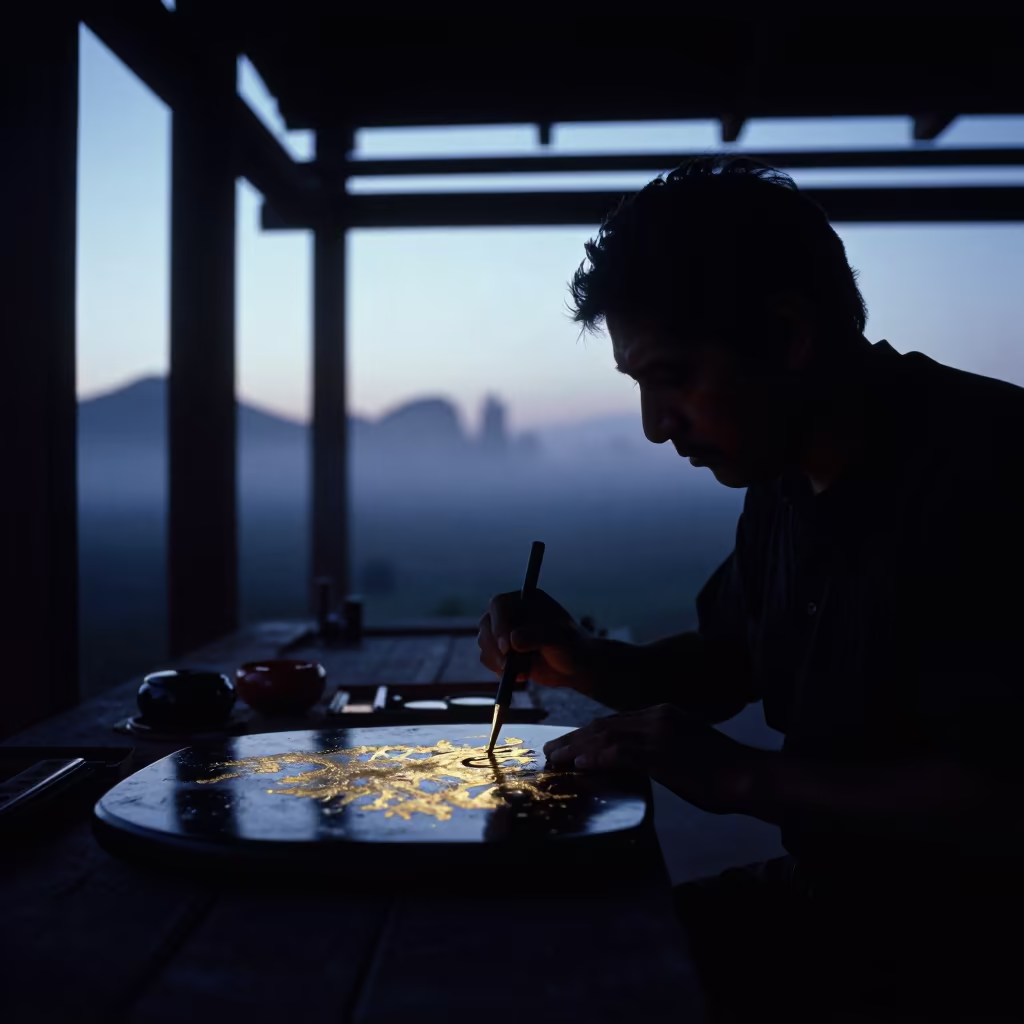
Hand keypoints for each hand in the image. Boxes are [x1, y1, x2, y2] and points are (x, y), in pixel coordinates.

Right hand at [478, 589, 602, 693]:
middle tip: (508, 665)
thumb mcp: (558, 640)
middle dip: (495, 647)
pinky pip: (487, 658)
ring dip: (498, 660)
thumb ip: (538, 637)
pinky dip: (499, 670)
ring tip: (524, 671)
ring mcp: (503, 631)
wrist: (574, 666)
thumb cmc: (570, 646)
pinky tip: (521, 675)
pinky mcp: (500, 650)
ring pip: (484, 642)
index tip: (507, 647)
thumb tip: (513, 640)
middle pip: (486, 624)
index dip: (499, 624)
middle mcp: (510, 612)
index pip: (499, 605)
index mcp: (524, 599)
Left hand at [541, 704, 768, 814]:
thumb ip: (658, 750)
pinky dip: (597, 757)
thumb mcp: (685, 751)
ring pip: (606, 736)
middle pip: (604, 725)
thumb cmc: (723, 772)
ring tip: (556, 758)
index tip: (570, 743)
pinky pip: (620, 753)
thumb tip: (633, 764)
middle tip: (552, 750)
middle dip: (574, 738)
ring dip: (576, 748)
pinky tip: (580, 764)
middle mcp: (656, 716)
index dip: (588, 732)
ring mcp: (658, 733)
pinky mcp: (660, 753)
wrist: (749, 775)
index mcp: (662, 713)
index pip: (615, 721)